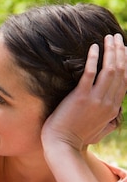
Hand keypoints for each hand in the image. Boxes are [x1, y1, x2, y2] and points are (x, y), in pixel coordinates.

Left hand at [42, 33, 126, 152]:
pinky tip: (94, 47)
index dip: (125, 62)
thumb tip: (114, 116)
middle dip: (120, 52)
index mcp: (113, 108)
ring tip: (109, 37)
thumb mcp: (99, 130)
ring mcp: (95, 99)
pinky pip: (90, 73)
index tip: (124, 49)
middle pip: (120, 71)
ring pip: (109, 70)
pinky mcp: (80, 97)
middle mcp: (108, 102)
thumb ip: (109, 120)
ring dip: (110, 51)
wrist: (62, 145)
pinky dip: (93, 59)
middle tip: (117, 37)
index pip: (124, 80)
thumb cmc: (76, 137)